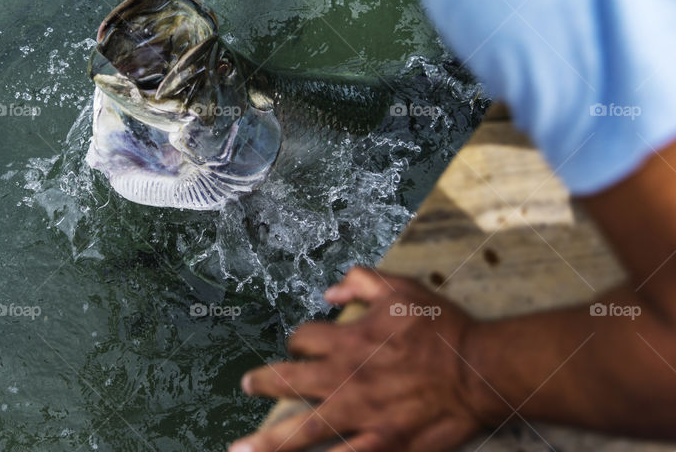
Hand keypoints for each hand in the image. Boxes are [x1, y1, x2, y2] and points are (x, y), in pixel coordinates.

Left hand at [230, 267, 484, 451]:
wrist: (477, 369)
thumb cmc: (440, 328)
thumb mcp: (399, 288)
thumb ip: (360, 282)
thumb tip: (330, 292)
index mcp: (347, 341)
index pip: (304, 338)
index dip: (299, 339)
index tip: (301, 343)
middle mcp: (344, 378)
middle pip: (288, 381)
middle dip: (262, 383)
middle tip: (247, 385)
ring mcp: (359, 414)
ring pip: (302, 430)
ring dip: (269, 441)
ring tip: (240, 449)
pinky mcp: (381, 442)